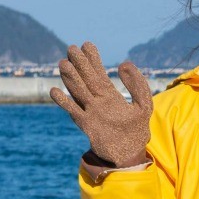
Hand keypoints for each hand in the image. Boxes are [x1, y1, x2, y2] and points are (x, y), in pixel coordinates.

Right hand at [50, 44, 153, 167]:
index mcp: (110, 95)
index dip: (93, 59)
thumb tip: (123, 64)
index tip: (87, 44)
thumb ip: (138, 85)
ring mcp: (90, 112)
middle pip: (86, 79)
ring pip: (78, 91)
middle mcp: (97, 101)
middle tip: (71, 48)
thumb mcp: (143, 105)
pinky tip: (55, 91)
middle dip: (80, 64)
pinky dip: (64, 102)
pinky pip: (73, 111)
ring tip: (63, 63)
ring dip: (70, 78)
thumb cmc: (137, 131)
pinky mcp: (86, 125)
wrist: (129, 154)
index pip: (99, 73)